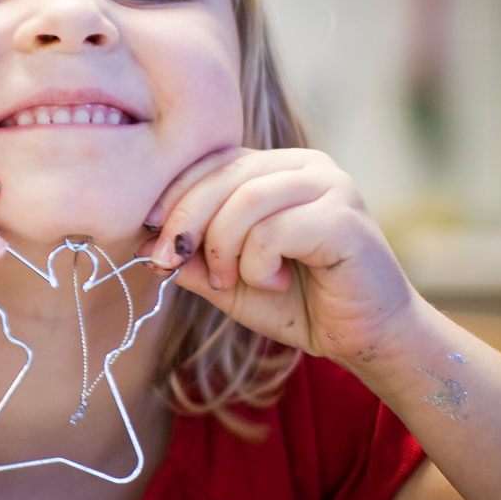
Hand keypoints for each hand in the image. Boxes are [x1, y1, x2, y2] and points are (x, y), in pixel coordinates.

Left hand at [138, 148, 416, 361]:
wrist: (364, 337)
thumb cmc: (298, 303)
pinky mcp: (344, 217)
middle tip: (170, 263)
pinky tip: (275, 281)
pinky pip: (274, 230)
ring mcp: (331, 185)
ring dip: (223, 248)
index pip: (211, 162)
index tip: (150, 241)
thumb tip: (136, 242)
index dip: (173, 198)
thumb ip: (189, 258)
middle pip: (223, 175)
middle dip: (184, 223)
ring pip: (245, 200)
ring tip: (234, 280)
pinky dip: (258, 264)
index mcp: (277, 168)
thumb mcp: (228, 280)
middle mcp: (306, 165)